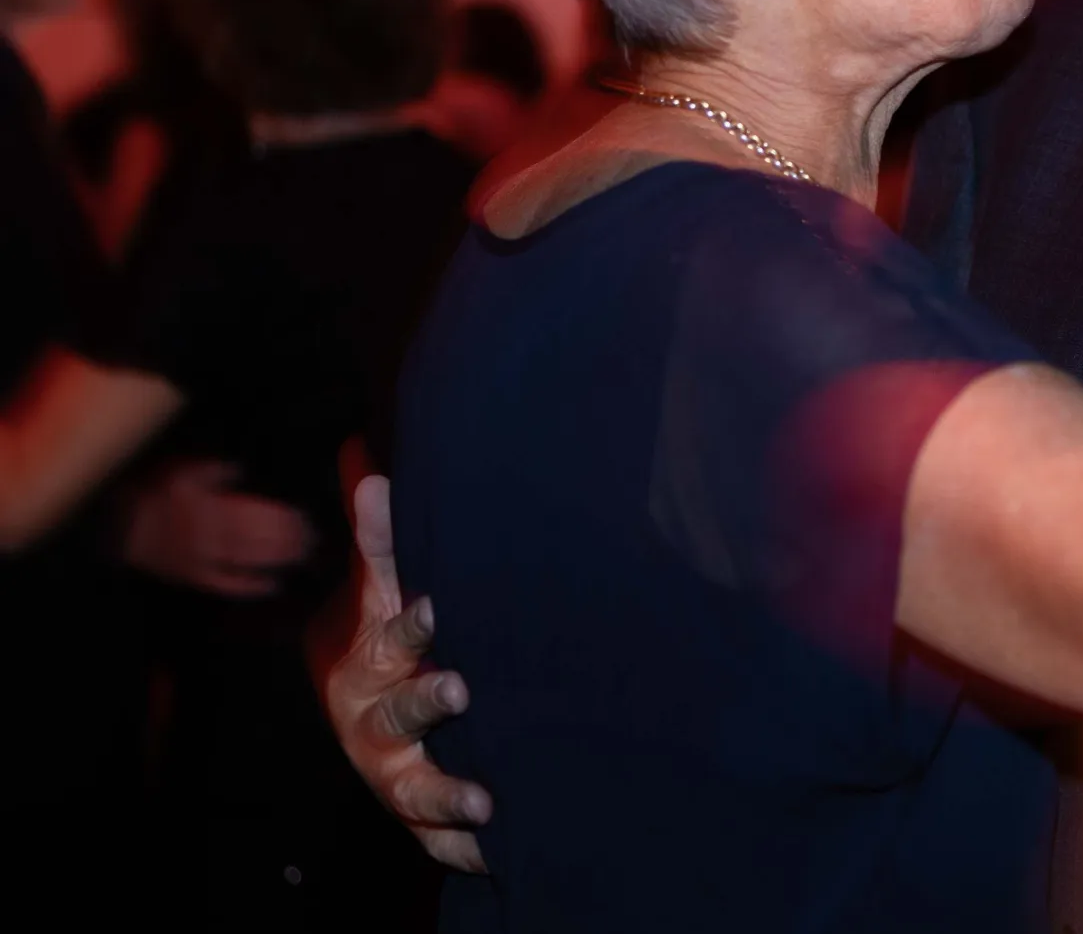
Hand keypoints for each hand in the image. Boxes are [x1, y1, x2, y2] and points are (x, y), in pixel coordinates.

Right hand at [122, 460, 314, 597]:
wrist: (116, 524)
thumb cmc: (151, 491)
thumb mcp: (184, 470)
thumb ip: (216, 470)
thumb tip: (241, 471)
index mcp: (214, 509)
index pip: (259, 516)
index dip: (284, 519)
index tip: (306, 518)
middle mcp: (214, 537)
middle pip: (259, 540)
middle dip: (288, 540)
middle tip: (313, 539)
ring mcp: (204, 560)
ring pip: (248, 561)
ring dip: (277, 559)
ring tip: (302, 556)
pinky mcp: (193, 576)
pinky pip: (225, 584)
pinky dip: (250, 586)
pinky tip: (272, 585)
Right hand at [323, 474, 490, 871]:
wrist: (360, 717)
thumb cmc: (381, 638)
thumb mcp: (375, 588)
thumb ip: (377, 533)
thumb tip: (362, 453)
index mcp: (365, 652)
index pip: (385, 627)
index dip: (410, 619)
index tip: (440, 604)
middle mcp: (373, 714)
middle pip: (399, 707)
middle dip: (427, 699)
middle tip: (461, 689)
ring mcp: (393, 769)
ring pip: (416, 783)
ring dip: (449, 789)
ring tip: (486, 798)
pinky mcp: (418, 814)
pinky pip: (439, 840)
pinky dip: (464, 848)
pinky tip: (501, 850)